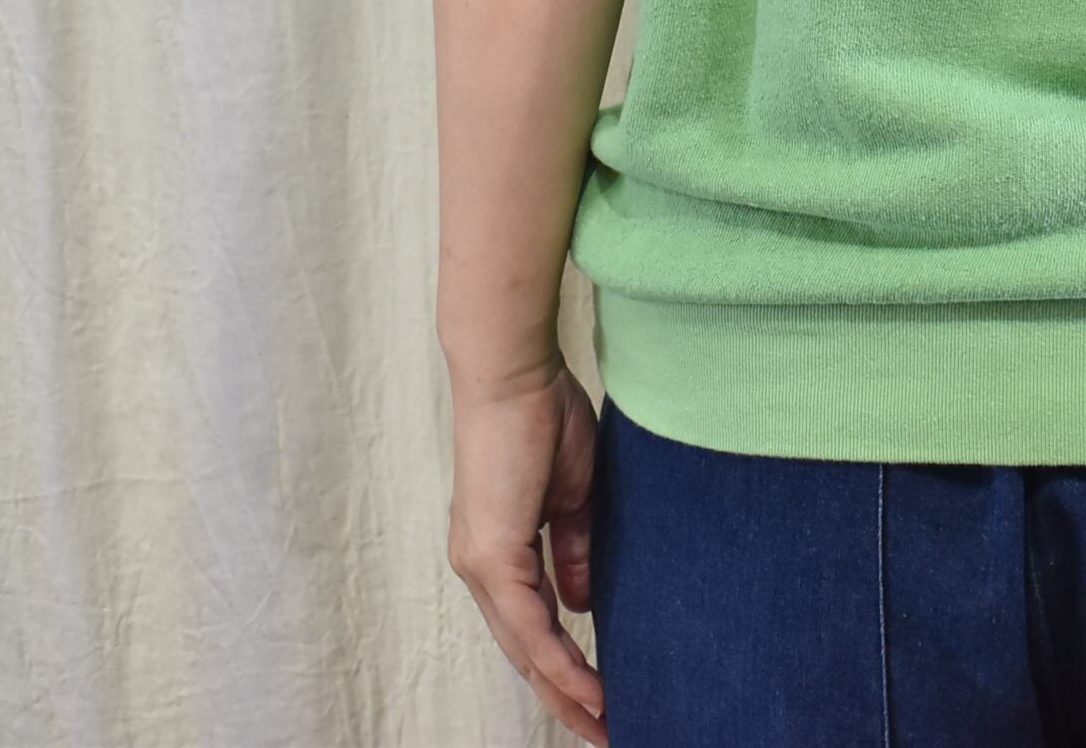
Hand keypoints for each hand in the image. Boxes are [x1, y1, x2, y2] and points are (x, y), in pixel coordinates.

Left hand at [447, 353, 607, 743]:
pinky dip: (558, 660)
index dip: (564, 667)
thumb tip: (581, 603)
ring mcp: (482, 564)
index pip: (531, 627)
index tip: (602, 697)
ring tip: (603, 724)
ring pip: (523, 649)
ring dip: (564, 691)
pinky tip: (587, 687)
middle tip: (604, 733)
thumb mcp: (571, 495)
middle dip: (564, 698)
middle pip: (523, 653)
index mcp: (497, 551)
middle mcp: (481, 567)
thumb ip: (575, 549)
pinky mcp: (492, 554)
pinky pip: (529, 625)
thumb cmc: (543, 416)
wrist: (514, 374)